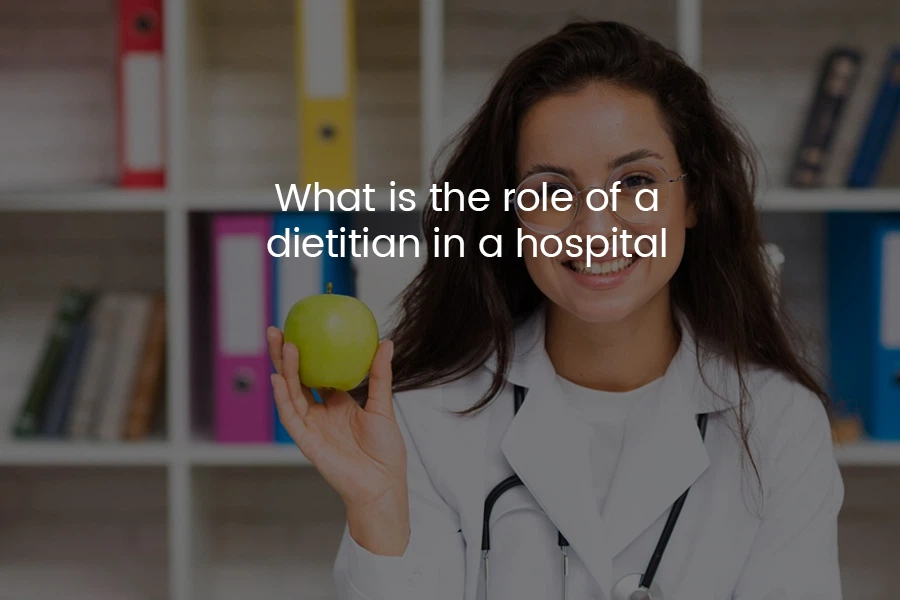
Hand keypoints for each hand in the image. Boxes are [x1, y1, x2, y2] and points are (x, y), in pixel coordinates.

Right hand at [267, 327, 409, 555]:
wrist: (382, 485)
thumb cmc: (385, 451)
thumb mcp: (383, 406)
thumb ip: (380, 375)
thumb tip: (385, 342)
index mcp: (337, 404)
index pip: (316, 374)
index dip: (307, 354)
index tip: (301, 329)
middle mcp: (320, 413)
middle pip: (297, 379)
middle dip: (284, 356)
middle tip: (278, 330)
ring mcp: (311, 426)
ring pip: (290, 393)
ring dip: (285, 370)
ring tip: (284, 345)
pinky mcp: (306, 441)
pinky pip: (291, 416)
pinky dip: (283, 397)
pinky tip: (278, 379)